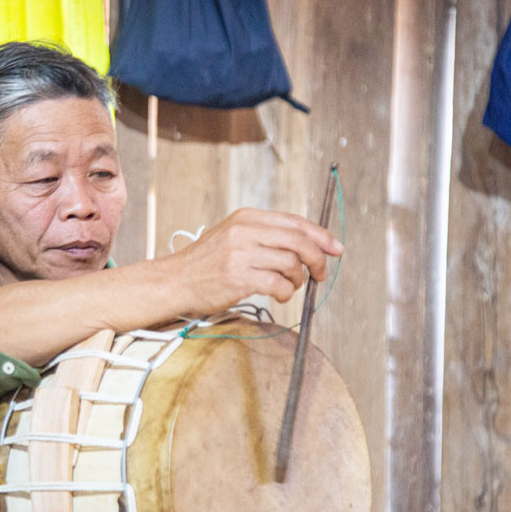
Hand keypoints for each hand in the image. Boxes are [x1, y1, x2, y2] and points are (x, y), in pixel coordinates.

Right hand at [166, 208, 343, 314]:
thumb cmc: (206, 263)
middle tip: (321, 274)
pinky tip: (278, 294)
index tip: (335, 248)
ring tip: (289, 286)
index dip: (321, 236)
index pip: (295, 222)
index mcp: (246, 217)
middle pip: (298, 241)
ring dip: (298, 279)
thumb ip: (267, 236)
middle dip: (318, 259)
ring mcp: (240, 254)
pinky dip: (285, 292)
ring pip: (291, 264)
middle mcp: (244, 231)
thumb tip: (309, 244)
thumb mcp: (234, 236)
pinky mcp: (238, 277)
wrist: (175, 281)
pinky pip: (278, 284)